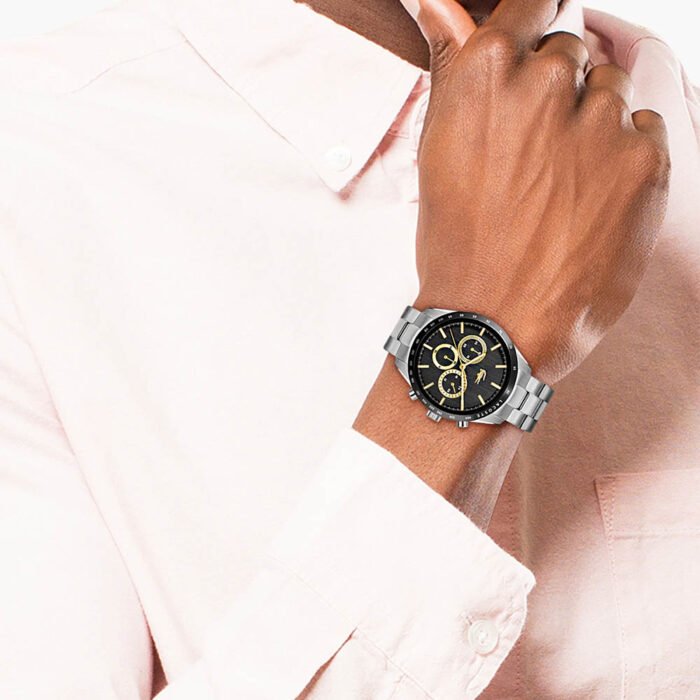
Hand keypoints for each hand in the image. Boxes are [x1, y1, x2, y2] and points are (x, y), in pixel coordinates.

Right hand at [406, 0, 669, 384]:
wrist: (495, 324)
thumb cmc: (458, 242)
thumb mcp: (437, 153)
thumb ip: (453, 69)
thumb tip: (440, 4)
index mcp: (485, 73)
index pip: (535, 2)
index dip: (537, 28)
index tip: (536, 55)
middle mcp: (545, 84)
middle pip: (571, 50)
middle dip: (557, 89)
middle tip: (536, 151)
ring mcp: (599, 121)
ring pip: (610, 89)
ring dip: (591, 123)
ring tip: (562, 184)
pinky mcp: (643, 160)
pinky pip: (645, 129)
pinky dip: (623, 155)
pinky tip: (591, 200)